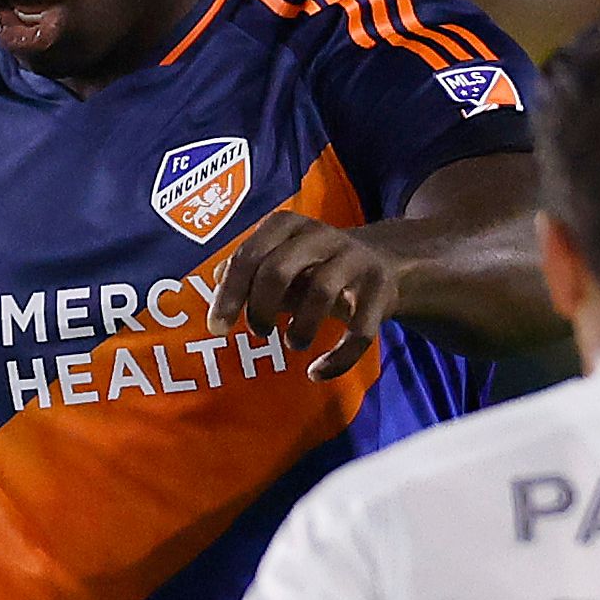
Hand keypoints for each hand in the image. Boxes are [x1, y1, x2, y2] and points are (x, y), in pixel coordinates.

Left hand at [209, 212, 403, 379]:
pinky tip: (317, 373)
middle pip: (279, 269)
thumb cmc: (315, 266)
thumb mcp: (279, 260)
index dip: (229, 294)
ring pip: (321, 292)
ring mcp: (355, 260)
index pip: (249, 255)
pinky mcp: (381, 290)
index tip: (217, 328)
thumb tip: (216, 278)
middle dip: (260, 308)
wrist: (383, 263)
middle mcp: (321, 235)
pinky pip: (359, 331)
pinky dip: (337, 359)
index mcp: (287, 226)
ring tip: (292, 342)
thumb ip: (247, 269)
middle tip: (258, 332)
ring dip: (299, 328)